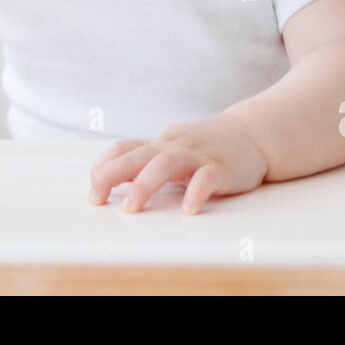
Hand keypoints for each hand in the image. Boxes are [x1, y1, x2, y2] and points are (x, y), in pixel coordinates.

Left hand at [88, 114, 269, 214]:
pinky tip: (188, 210)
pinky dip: (195, 193)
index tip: (91, 190)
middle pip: (138, 156)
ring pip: (166, 164)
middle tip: (96, 199)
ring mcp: (198, 155)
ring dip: (145, 184)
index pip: (123, 148)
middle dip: (112, 175)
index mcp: (159, 143)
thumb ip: (145, 162)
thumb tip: (108, 181)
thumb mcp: (172, 149)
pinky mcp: (222, 168)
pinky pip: (207, 179)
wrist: (252, 134)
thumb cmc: (205, 146)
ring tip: (131, 208)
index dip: (103, 167)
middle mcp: (174, 146)